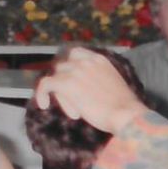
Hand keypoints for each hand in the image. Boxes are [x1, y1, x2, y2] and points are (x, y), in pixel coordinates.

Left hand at [35, 48, 149, 133]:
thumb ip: (99, 79)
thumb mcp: (113, 84)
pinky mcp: (65, 83)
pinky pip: (45, 84)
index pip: (76, 53)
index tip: (70, 77)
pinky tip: (44, 104)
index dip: (70, 66)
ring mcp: (74, 71)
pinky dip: (42, 93)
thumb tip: (85, 89)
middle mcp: (86, 61)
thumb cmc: (124, 107)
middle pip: (64, 66)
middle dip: (65, 81)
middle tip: (72, 98)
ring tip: (75, 110)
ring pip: (56, 77)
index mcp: (99, 60)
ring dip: (62, 93)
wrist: (125, 114)